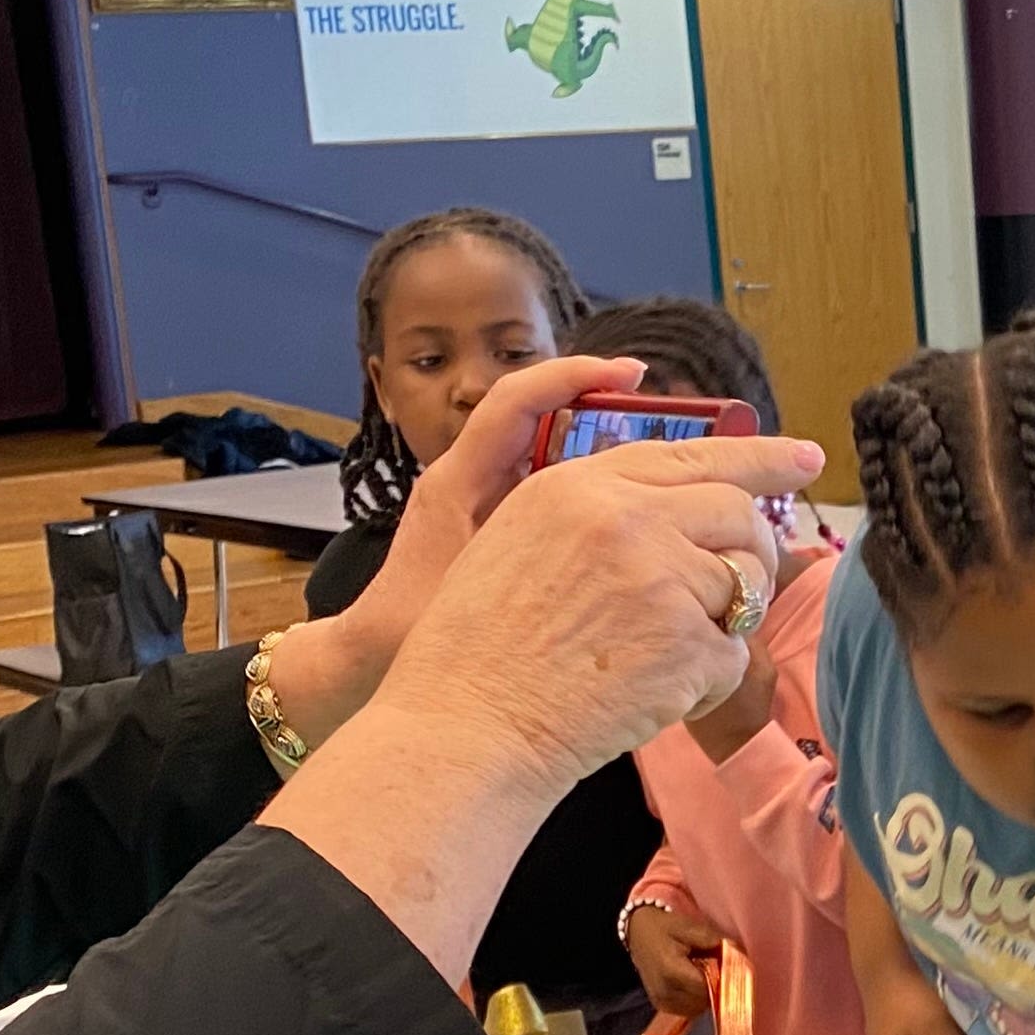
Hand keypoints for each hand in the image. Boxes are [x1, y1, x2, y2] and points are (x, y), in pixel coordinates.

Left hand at [265, 355, 645, 741]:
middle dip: (604, 408)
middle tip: (668, 420)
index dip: (572, 376)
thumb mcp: (470, 593)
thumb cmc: (406, 631)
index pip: (516, 400)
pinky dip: (589, 489)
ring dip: (603, 450)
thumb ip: (526, 564)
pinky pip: (548, 489)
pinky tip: (633, 514)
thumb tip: (614, 533)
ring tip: (664, 464)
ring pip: (549, 452)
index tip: (629, 375)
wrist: (366, 658)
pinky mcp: (493, 525)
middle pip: (542, 417)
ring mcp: (481, 499)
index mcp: (458, 480)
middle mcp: (469, 477)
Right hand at [375, 435, 815, 790]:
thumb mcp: (516, 540)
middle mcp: (626, 517)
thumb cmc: (480, 650)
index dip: (761, 457)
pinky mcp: (686, 642)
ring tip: (667, 655)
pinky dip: (709, 683)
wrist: (466, 725)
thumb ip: (594, 510)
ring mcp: (660, 577)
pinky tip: (658, 696)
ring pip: (745, 582)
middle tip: (743, 586)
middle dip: (754, 550)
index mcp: (580, 485)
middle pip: (737, 511)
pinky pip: (734, 655)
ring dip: (724, 621)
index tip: (805, 459)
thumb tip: (678, 506)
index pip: (694, 454)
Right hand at [623, 901, 723, 1017]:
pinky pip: (688, 1011)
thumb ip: (711, 940)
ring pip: (698, 1009)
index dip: (721, 980)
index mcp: (671, 971)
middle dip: (715, 988)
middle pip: (704, 1001)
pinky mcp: (661, 1006)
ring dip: (706, 996)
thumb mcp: (688, 926)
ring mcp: (661, 1001)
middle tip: (715, 969)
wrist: (638, 933)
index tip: (727, 968)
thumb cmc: (665, 928)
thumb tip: (734, 954)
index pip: (706, 988)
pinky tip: (694, 984)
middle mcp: (665, 991)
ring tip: (703, 975)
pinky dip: (696, 1001)